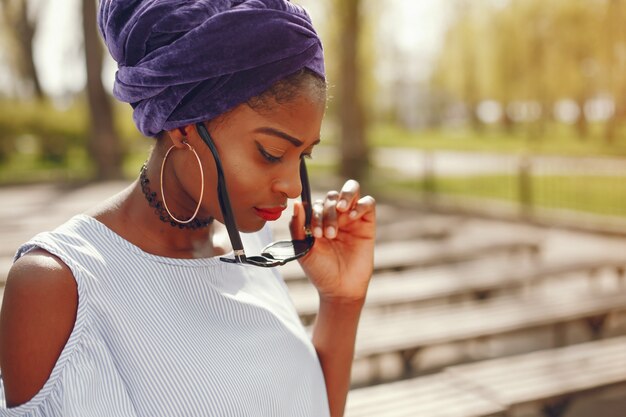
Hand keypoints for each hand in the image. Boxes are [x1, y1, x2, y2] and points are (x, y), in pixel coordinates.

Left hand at [290, 179, 375, 302]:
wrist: (339, 289)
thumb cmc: (320, 270)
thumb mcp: (303, 249)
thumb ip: (297, 226)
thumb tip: (298, 203)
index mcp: (318, 221)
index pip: (317, 203)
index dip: (315, 213)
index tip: (315, 234)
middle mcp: (335, 216)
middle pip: (332, 195)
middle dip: (328, 210)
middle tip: (329, 232)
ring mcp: (352, 218)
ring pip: (351, 190)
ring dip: (345, 195)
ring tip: (341, 209)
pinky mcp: (367, 224)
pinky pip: (368, 203)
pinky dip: (360, 204)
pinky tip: (352, 217)